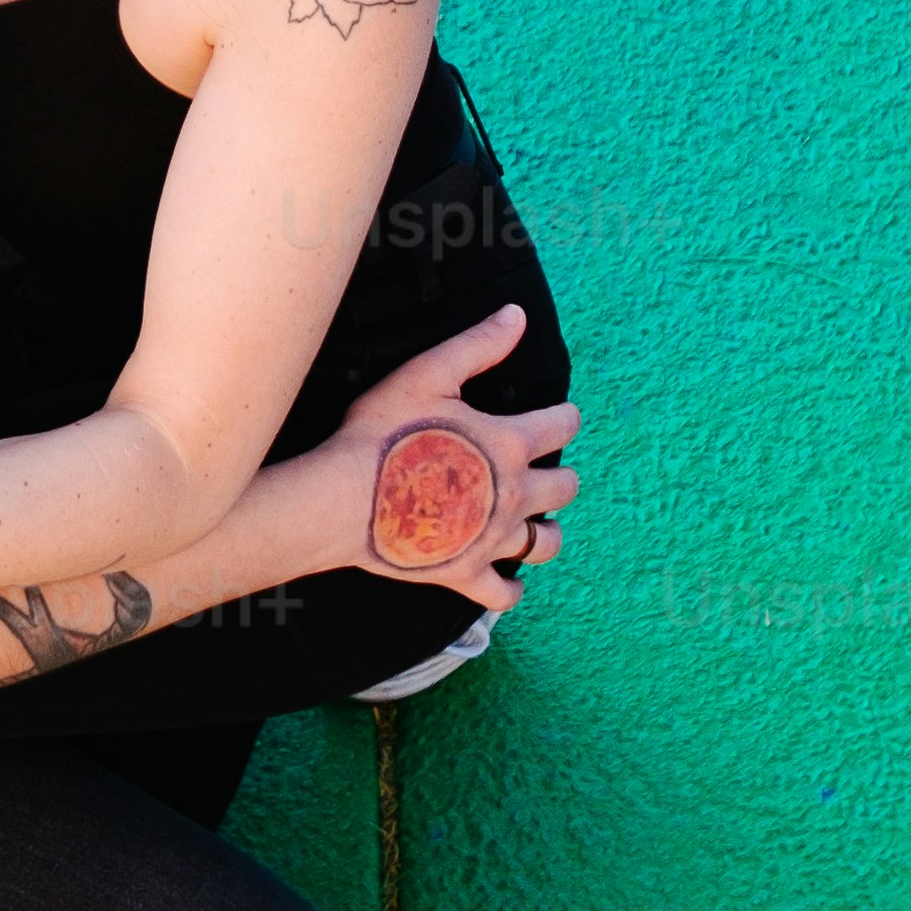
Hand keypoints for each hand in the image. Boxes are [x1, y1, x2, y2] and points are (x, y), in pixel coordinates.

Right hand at [321, 304, 579, 620]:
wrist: (345, 498)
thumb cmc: (382, 432)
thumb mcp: (427, 374)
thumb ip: (477, 345)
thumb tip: (518, 315)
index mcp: (510, 444)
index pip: (562, 426)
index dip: (564, 416)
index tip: (558, 415)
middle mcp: (513, 494)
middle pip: (565, 488)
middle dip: (561, 475)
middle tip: (540, 469)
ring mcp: (491, 540)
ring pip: (546, 544)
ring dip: (547, 532)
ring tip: (533, 523)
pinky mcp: (465, 574)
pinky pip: (504, 595)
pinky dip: (512, 591)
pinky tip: (508, 582)